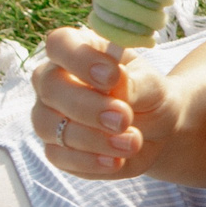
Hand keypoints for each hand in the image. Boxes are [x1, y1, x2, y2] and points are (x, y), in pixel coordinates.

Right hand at [31, 26, 176, 179]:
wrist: (156, 129)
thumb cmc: (147, 95)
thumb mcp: (151, 85)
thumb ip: (133, 83)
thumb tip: (115, 84)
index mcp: (76, 52)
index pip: (60, 44)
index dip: (80, 59)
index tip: (111, 76)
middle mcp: (53, 82)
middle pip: (50, 87)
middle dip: (88, 106)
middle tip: (123, 118)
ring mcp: (49, 116)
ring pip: (50, 126)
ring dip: (93, 138)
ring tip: (132, 142)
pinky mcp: (56, 150)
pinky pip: (60, 157)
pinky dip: (90, 162)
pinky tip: (116, 161)